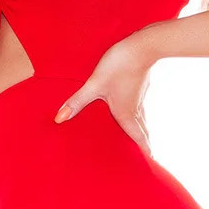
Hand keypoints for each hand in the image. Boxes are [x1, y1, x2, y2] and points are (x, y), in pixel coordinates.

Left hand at [53, 28, 159, 155]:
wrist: (142, 45)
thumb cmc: (120, 65)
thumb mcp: (95, 84)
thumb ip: (77, 101)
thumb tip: (59, 119)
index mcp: (126, 114)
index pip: (138, 138)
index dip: (145, 151)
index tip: (150, 162)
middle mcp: (135, 109)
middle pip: (142, 131)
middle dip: (144, 144)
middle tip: (146, 155)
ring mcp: (139, 97)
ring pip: (142, 119)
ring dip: (141, 130)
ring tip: (140, 138)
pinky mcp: (140, 86)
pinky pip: (140, 106)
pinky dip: (139, 115)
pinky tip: (134, 111)